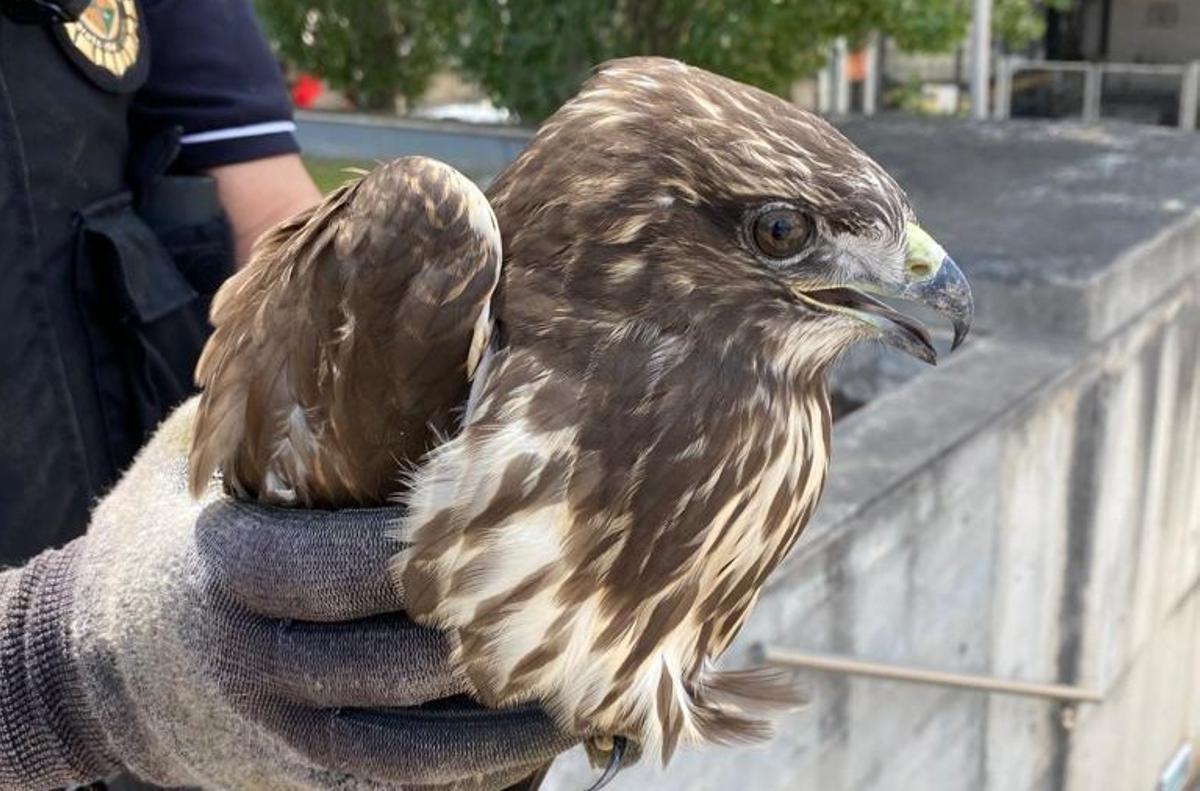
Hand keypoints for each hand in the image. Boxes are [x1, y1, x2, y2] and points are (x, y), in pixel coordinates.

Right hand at [51, 398, 572, 788]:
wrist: (84, 670)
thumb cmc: (159, 539)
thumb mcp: (190, 461)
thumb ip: (272, 414)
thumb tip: (378, 332)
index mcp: (227, 569)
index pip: (351, 565)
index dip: (442, 551)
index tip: (527, 520)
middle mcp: (252, 661)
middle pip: (397, 659)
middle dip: (496, 639)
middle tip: (590, 604)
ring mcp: (274, 733)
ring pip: (408, 746)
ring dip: (501, 727)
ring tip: (584, 692)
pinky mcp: (293, 775)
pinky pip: (390, 784)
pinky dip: (464, 772)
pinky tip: (528, 741)